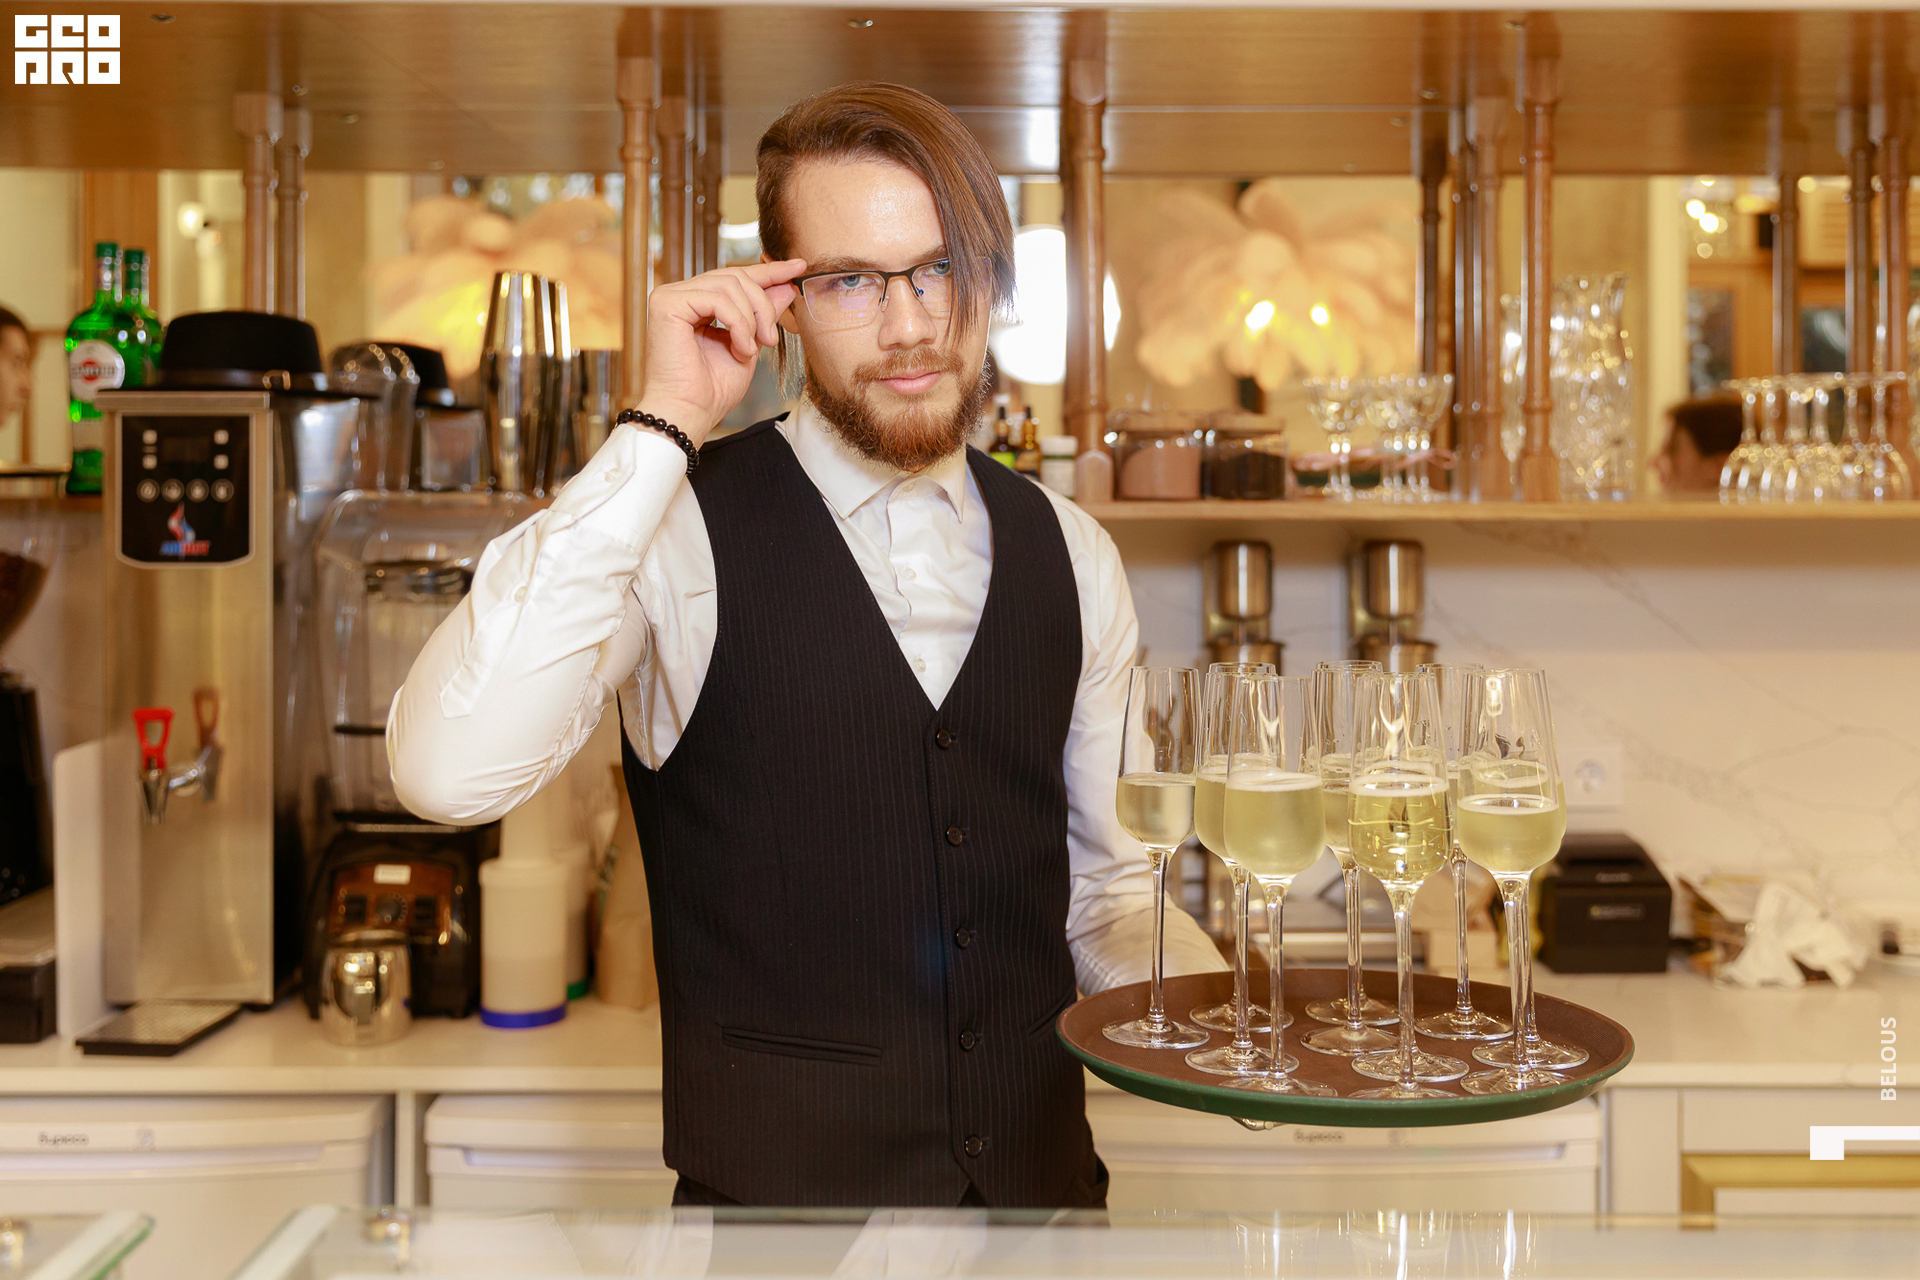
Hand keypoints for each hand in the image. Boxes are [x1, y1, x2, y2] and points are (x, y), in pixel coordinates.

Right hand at [637, 260, 805, 445]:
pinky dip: (738, 323)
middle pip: (736, 275)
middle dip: (763, 305)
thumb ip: (763, 314)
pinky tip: (740, 348)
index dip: (769, 270)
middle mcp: (681, 294)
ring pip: (730, 283)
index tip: (798, 267)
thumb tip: (785, 285)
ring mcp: (671, 296)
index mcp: (698, 302)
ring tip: (751, 349)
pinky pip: (718, 298)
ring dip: (752, 318)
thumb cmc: (712, 391)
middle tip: (771, 338)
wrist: (689, 414)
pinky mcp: (667, 302)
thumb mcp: (750, 345)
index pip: (736, 276)